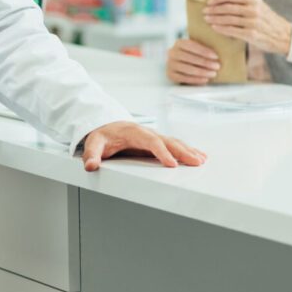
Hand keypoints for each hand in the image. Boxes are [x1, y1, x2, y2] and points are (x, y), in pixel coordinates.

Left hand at [80, 121, 205, 171]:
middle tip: (196, 162)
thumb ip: (91, 154)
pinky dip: (187, 150)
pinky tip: (199, 156)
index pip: (151, 141)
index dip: (162, 152)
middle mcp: (147, 133)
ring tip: (201, 160)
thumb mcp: (94, 143)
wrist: (106, 126)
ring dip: (188, 150)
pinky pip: (174, 145)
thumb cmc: (103, 135)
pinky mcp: (157, 142)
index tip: (172, 164)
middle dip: (182, 151)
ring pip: (174, 142)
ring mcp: (154, 137)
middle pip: (167, 140)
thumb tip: (90, 165)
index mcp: (133, 133)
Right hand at [166, 38, 219, 84]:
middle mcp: (172, 53)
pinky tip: (205, 80)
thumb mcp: (197, 48)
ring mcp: (170, 64)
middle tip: (217, 66)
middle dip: (204, 62)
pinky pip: (183, 78)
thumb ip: (204, 45)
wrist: (182, 65)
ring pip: (186, 69)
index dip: (203, 51)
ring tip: (213, 74)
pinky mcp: (170, 75)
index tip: (216, 56)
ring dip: (201, 72)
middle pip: (188, 57)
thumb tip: (221, 44)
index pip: (190, 45)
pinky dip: (195, 80)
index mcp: (179, 43)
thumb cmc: (195, 55)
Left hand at [203, 0, 291, 54]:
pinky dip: (221, 28)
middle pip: (227, 7)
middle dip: (213, 9)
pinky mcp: (252, 35)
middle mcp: (254, 9)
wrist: (285, 36)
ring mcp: (253, 22)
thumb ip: (244, 3)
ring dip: (214, 19)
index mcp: (255, 0)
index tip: (209, 2)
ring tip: (207, 19)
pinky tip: (214, 28)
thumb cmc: (269, 21)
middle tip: (204, 11)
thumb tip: (222, 1)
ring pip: (228, 19)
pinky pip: (232, 30)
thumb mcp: (260, 6)